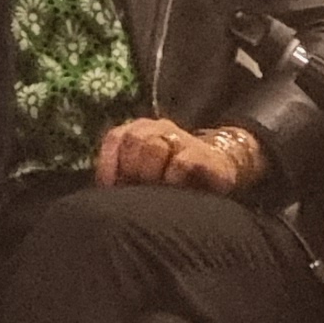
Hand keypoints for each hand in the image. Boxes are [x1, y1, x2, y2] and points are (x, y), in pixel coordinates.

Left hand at [94, 116, 259, 196]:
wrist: (219, 170)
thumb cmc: (171, 179)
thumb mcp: (142, 176)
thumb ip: (121, 177)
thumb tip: (104, 194)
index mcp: (138, 131)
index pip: (116, 138)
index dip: (110, 165)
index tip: (113, 188)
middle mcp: (158, 129)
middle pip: (133, 139)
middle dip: (131, 169)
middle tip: (139, 189)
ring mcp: (182, 138)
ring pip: (154, 145)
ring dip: (151, 172)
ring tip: (156, 190)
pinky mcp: (204, 156)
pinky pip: (181, 164)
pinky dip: (172, 179)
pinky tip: (174, 190)